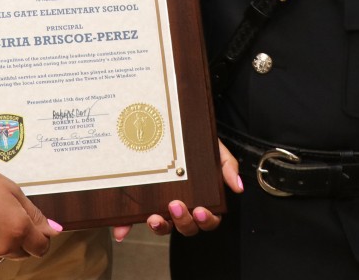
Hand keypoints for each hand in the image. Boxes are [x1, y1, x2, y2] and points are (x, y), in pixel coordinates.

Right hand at [0, 152, 58, 265]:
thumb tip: (55, 230)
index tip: (34, 227)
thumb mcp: (10, 189)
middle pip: (21, 252)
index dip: (40, 236)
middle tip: (4, 214)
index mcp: (18, 229)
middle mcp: (2, 247)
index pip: (41, 247)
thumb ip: (34, 213)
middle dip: (19, 238)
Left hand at [114, 140, 241, 241]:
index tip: (200, 210)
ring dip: (160, 227)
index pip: (209, 219)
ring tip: (154, 217)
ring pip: (164, 227)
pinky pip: (135, 219)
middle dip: (182, 221)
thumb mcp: (216, 150)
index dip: (206, 220)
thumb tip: (237, 187)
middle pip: (187, 227)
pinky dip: (127, 227)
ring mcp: (163, 206)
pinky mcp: (143, 202)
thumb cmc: (199, 144)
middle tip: (176, 206)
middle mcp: (184, 207)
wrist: (177, 128)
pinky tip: (121, 230)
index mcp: (204, 200)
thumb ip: (228, 166)